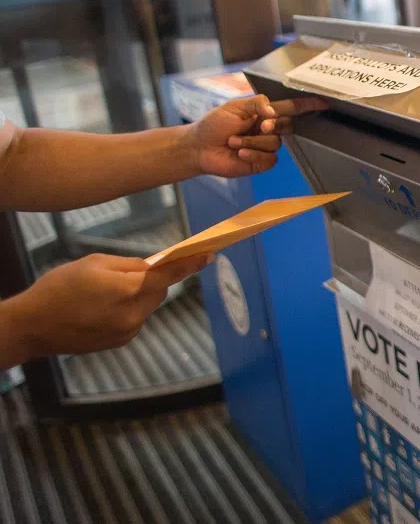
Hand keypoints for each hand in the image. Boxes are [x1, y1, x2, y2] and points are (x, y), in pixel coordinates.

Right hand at [2, 253, 211, 362]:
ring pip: (149, 304)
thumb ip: (130, 265)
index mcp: (128, 290)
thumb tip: (155, 265)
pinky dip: (129, 309)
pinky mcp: (122, 341)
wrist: (34, 327)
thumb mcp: (95, 264)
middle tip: (127, 273)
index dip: (191, 264)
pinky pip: (137, 318)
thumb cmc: (61, 287)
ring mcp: (129, 330)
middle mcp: (134, 314)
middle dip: (153, 278)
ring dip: (139, 294)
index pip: (169, 274)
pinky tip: (102, 308)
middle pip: (160, 289)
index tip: (208, 255)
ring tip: (105, 293)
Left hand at [186, 94, 327, 177]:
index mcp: (264, 112)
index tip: (322, 102)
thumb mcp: (234, 107)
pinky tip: (240, 153)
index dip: (306, 105)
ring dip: (252, 142)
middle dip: (272, 125)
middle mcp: (268, 129)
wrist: (200, 148)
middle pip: (287, 125)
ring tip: (234, 142)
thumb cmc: (214, 124)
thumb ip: (256, 103)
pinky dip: (254, 155)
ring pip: (275, 143)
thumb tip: (274, 111)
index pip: (290, 108)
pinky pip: (270, 159)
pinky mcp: (261, 163)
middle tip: (258, 125)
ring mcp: (265, 147)